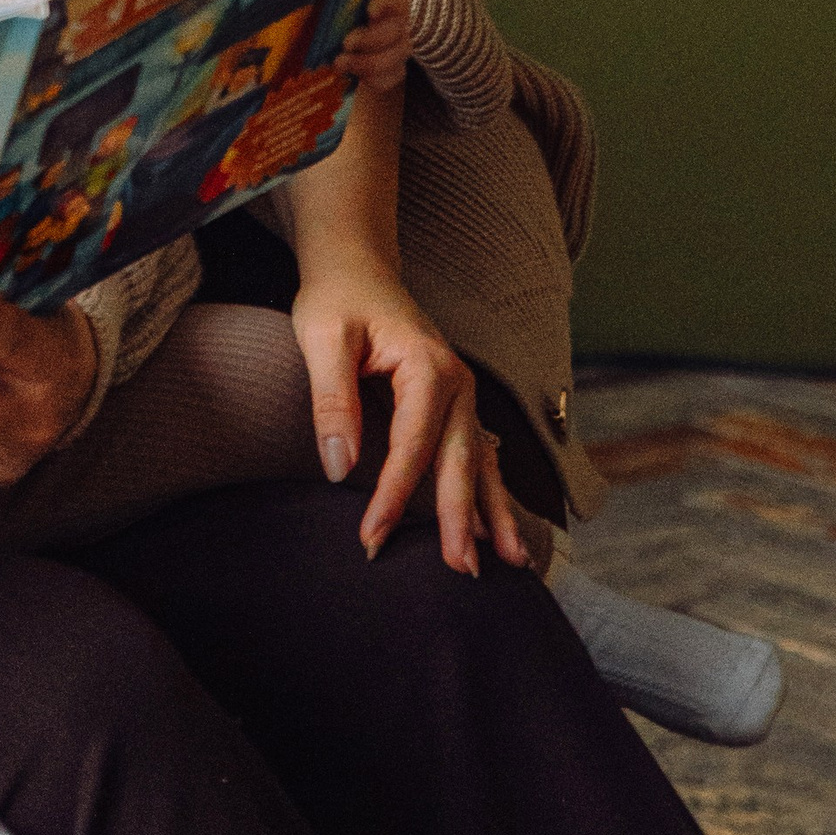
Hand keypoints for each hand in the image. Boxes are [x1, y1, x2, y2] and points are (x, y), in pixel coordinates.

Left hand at [294, 261, 529, 576]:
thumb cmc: (336, 298)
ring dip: (494, 513)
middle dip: (461, 517)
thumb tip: (338, 466)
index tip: (373, 535)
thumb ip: (332, 400)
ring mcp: (463, 394)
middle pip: (461, 460)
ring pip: (482, 462)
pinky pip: (477, 455)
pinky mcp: (456, 404)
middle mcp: (457, 383)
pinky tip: (500, 530)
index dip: (395, 494)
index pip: (414, 444)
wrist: (357, 263)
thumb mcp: (322, 339)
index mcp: (428, 366)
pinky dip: (490, 493)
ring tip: (512, 563)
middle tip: (461, 571)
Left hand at [337, 0, 411, 94]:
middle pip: (397, 27)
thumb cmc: (332, 12)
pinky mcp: (394, 69)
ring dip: (367, 61)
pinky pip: (390, 76)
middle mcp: (397, 18)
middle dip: (371, 37)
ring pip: (396, 54)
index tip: (369, 11)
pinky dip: (370, 78)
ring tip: (339, 62)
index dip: (386, 2)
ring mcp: (399, 44)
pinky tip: (349, 74)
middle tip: (346, 42)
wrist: (343, 44)